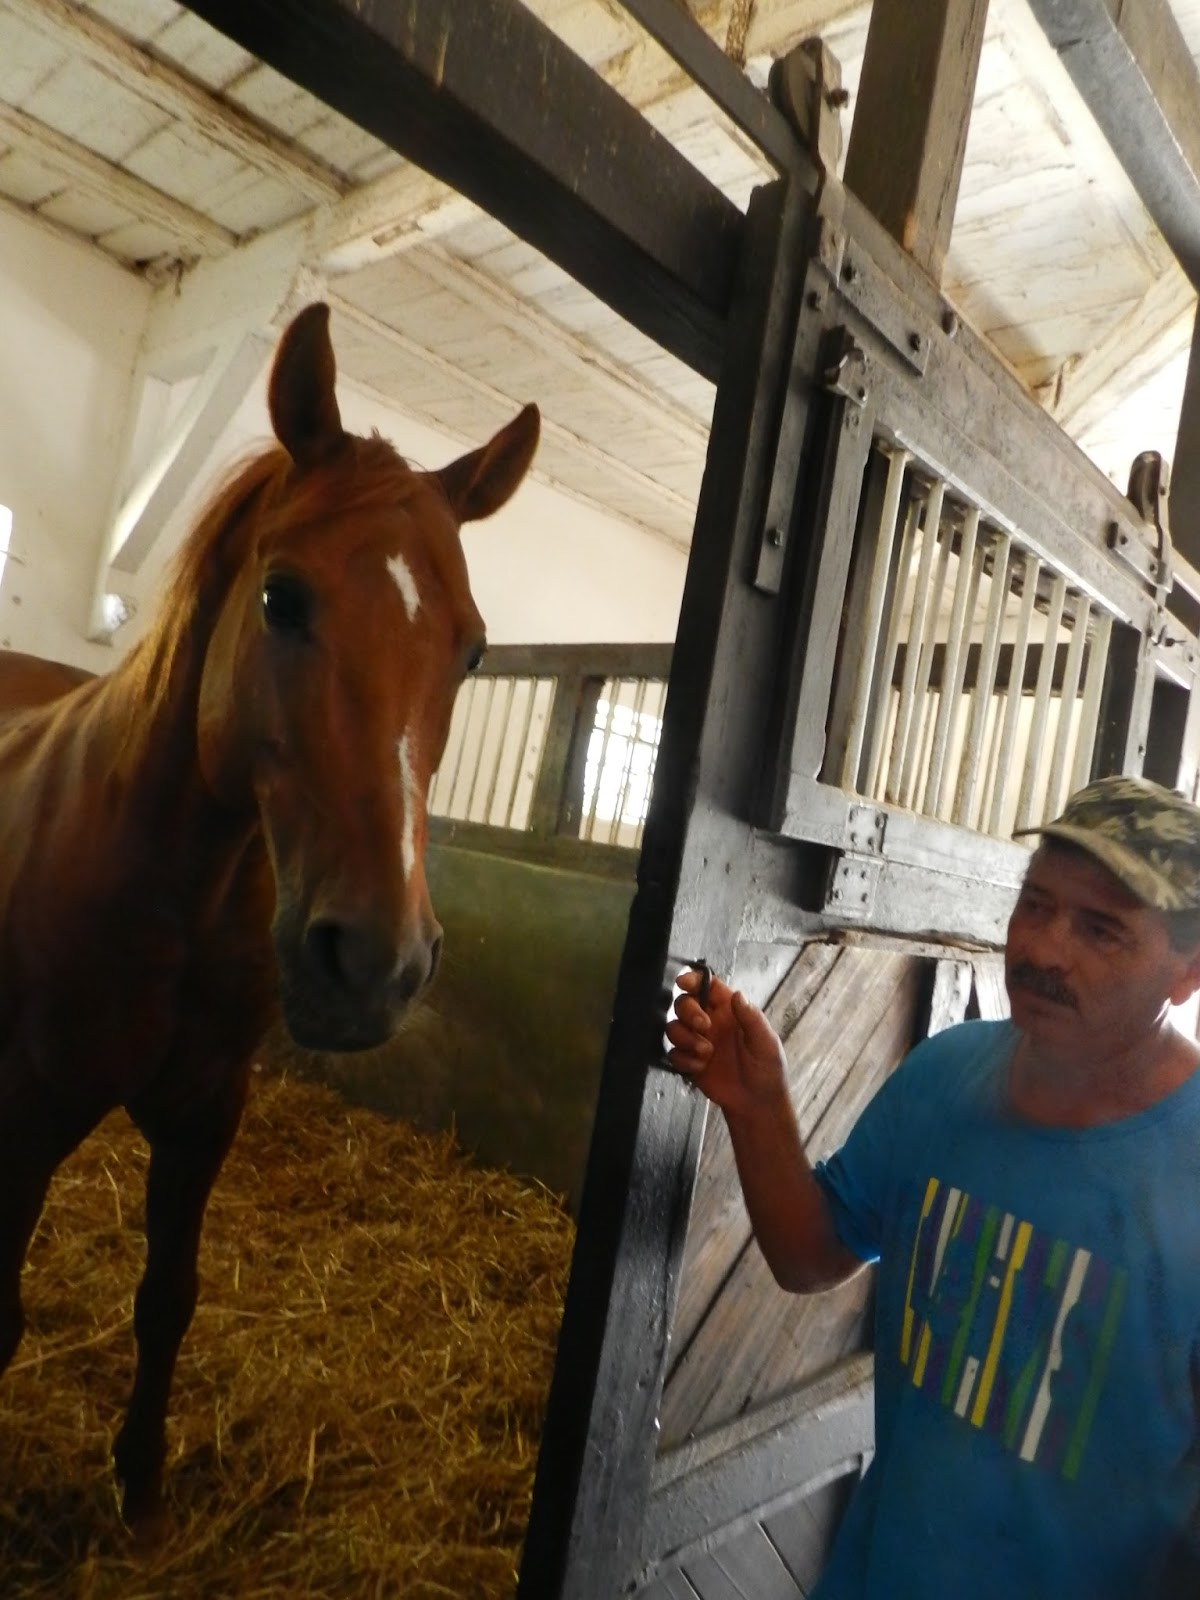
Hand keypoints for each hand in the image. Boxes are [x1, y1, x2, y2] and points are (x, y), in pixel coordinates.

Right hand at [666, 968, 789, 1117]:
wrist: (757, 1103)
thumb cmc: (767, 1069)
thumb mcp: (765, 1042)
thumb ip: (751, 1018)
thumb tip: (738, 995)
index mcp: (729, 1011)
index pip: (707, 986)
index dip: (693, 980)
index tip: (683, 982)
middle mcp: (710, 1023)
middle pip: (684, 1003)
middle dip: (689, 1012)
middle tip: (704, 1027)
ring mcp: (697, 1042)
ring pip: (673, 1027)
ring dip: (685, 1038)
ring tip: (706, 1053)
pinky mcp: (689, 1062)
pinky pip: (673, 1053)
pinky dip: (683, 1060)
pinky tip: (700, 1068)